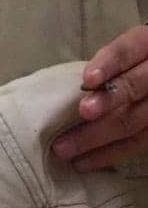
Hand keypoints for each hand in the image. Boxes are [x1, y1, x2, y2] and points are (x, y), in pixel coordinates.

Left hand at [52, 25, 147, 171]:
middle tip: (79, 115)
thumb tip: (67, 86)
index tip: (87, 79)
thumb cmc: (131, 61)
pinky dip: (111, 154)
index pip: (127, 51)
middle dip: (106, 103)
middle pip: (133, 88)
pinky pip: (139, 144)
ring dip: (99, 137)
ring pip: (136, 122)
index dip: (108, 65)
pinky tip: (87, 162)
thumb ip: (107, 64)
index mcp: (146, 45)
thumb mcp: (126, 51)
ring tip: (67, 149)